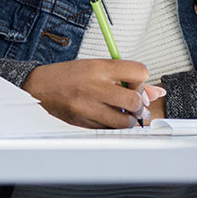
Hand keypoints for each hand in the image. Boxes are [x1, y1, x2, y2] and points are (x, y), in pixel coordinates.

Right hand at [22, 59, 164, 129]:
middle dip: (139, 106)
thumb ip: (126, 77)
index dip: (142, 80)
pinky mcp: (83, 122)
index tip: (136, 83)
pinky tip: (108, 119)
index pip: (139, 72)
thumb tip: (157, 92)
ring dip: (130, 120)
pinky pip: (109, 130)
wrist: (39, 88)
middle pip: (134, 100)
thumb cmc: (69, 76)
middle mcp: (95, 87)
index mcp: (100, 68)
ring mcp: (89, 107)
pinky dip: (113, 127)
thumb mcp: (96, 67)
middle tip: (136, 106)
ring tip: (124, 115)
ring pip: (124, 121)